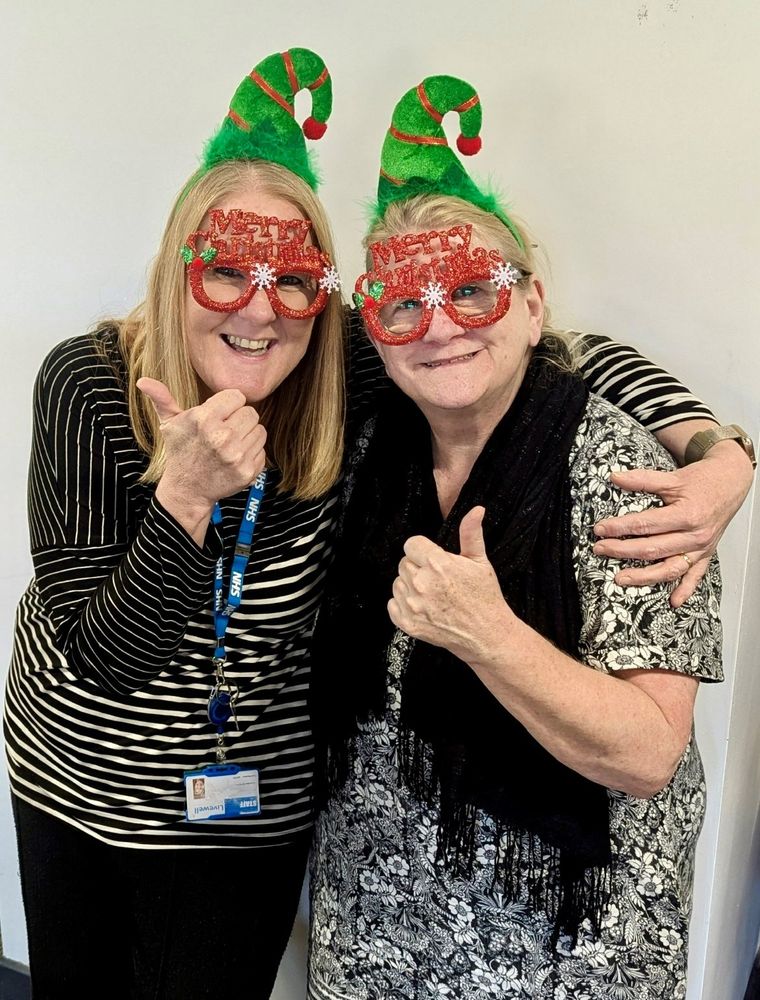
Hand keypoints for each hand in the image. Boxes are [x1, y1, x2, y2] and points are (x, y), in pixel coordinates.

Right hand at [137, 378, 266, 536]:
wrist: (187, 489)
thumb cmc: (180, 451)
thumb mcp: (169, 424)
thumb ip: (162, 399)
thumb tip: (143, 381)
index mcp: (204, 419)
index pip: (237, 396)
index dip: (229, 404)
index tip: (220, 415)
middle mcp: (222, 437)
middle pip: (251, 412)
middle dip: (239, 419)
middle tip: (225, 430)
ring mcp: (236, 456)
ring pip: (259, 430)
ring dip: (247, 435)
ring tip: (230, 444)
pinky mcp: (248, 471)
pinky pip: (262, 450)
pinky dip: (252, 453)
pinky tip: (236, 458)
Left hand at [388, 506, 513, 662]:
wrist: (487, 634)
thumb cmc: (485, 598)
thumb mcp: (480, 561)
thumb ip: (471, 533)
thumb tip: (476, 510)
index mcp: (438, 564)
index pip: (411, 544)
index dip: (422, 550)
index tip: (432, 558)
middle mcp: (422, 583)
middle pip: (404, 563)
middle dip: (418, 567)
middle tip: (436, 578)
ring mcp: (413, 605)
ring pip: (398, 583)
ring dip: (410, 586)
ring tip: (431, 593)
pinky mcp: (408, 623)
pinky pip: (392, 604)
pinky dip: (403, 605)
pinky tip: (422, 606)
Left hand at [592, 442, 752, 606]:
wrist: (731, 482)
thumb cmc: (703, 481)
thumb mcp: (673, 477)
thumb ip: (643, 480)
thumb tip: (615, 477)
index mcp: (686, 515)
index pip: (646, 524)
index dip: (620, 527)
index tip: (600, 529)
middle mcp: (695, 535)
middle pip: (653, 549)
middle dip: (622, 551)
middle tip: (600, 549)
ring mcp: (701, 548)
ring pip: (670, 568)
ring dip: (644, 577)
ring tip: (620, 579)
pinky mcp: (706, 554)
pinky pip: (695, 576)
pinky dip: (685, 589)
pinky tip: (673, 600)